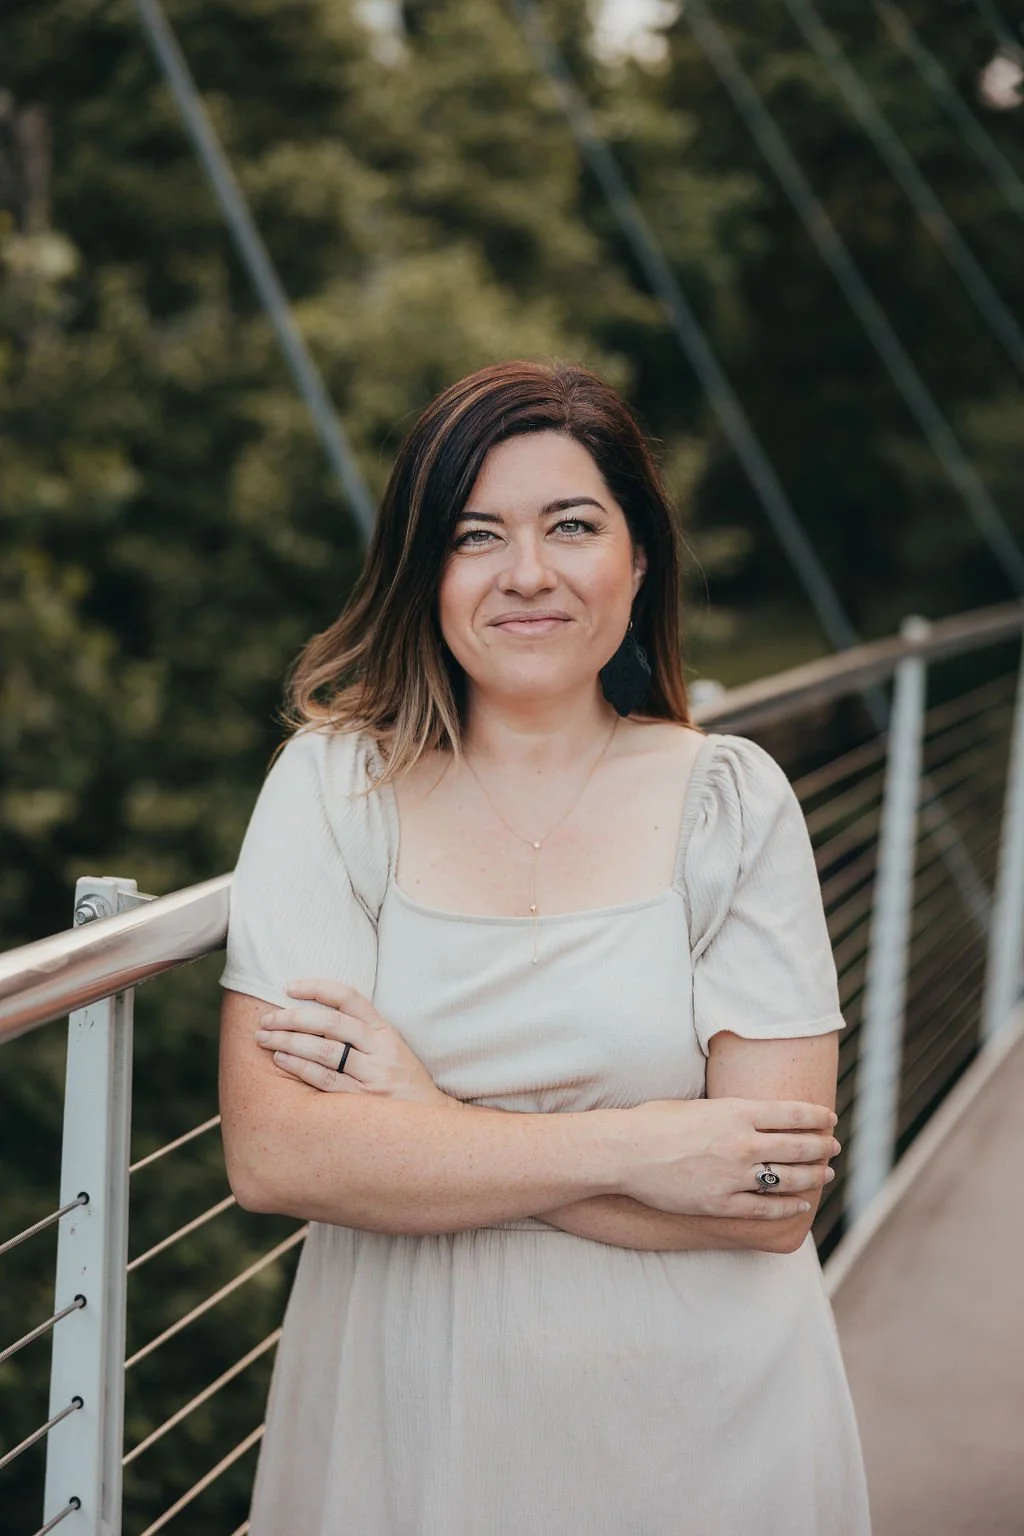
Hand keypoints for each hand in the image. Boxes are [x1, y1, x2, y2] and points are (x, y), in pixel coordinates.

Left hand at [255, 979, 455, 1109]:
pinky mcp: (364, 1101)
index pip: (349, 996)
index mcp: (385, 1031)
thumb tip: (311, 1017)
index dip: (316, 987)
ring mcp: (373, 1075)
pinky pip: (326, 1079)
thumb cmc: (402, 1082)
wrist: (432, 1121)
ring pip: (324, 1049)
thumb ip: (360, 1032)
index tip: (287, 987)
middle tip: (265, 1020)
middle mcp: (380, 1049)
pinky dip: (300, 1067)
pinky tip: (281, 1060)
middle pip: (330, 1022)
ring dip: (288, 1041)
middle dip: (292, 1017)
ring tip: (264, 1038)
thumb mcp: (390, 1049)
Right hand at [613, 1096, 838, 1221]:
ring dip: (813, 1175)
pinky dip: (788, 1206)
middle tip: (834, 1146)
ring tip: (825, 1174)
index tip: (829, 1118)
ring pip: (789, 1178)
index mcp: (736, 1111)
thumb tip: (751, 1114)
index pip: (792, 1113)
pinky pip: (766, 1207)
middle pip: (798, 1145)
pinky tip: (801, 1204)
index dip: (816, 1116)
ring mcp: (734, 1175)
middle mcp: (742, 1142)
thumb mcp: (696, 1105)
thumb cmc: (654, 1122)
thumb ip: (728, 1111)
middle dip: (822, 1145)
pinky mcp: (722, 1203)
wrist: (625, 1152)